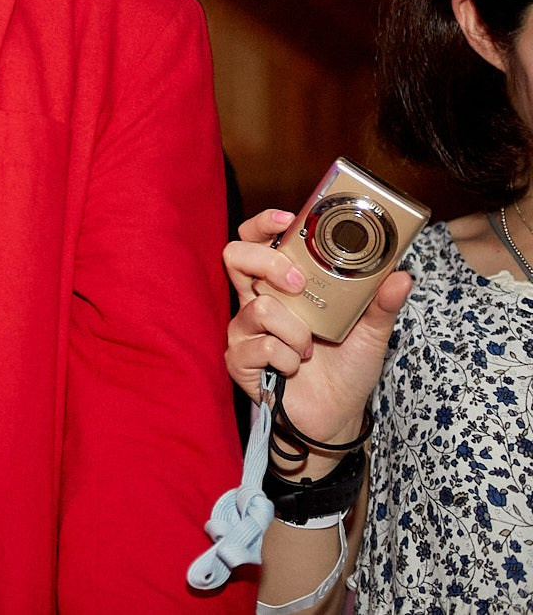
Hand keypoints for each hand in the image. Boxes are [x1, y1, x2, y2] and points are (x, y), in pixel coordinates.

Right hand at [224, 207, 410, 450]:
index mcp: (283, 286)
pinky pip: (259, 346)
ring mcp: (245, 330)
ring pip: (259, 307)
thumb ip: (381, 302)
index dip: (263, 225)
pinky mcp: (239, 359)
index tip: (287, 221)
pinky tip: (294, 368)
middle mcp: (257, 301)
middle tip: (296, 283)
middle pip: (236, 258)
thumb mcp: (371, 332)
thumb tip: (402, 273)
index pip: (257, 241)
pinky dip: (286, 358)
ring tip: (311, 349)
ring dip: (296, 331)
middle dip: (269, 264)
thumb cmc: (346, 369)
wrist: (335, 417)